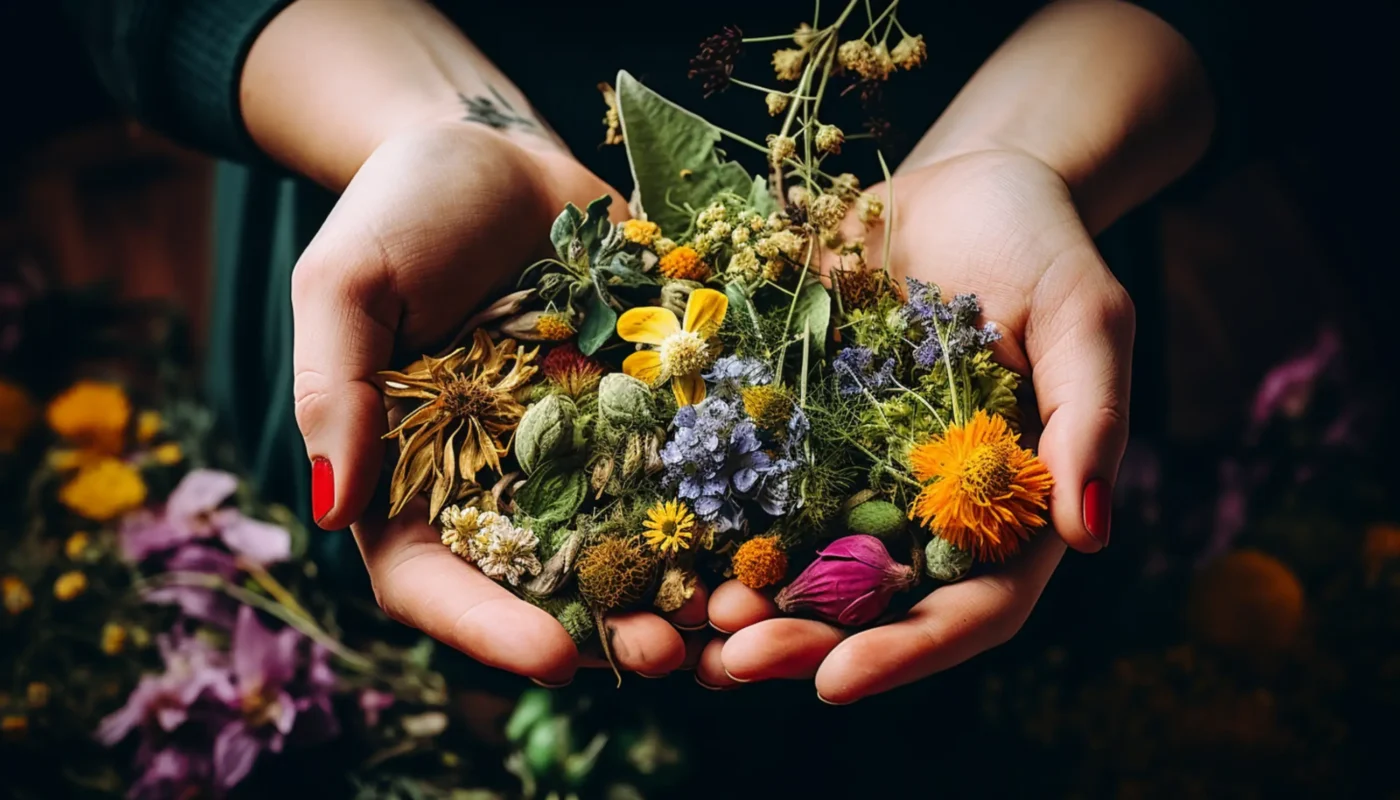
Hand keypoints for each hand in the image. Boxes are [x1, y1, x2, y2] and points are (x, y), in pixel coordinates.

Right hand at [290, 123, 702, 683]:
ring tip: (746, 620)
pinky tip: (782, 535)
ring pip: (632, 547)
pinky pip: (689, 472)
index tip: (551, 660)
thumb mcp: (347, 283)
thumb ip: (332, 389)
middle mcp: (501, 484)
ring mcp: (581, 453)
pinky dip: (732, 511)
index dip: (487, 628)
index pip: (433, 580)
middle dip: (612, 630)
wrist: (496, 152)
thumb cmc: (402, 210)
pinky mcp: (646, 411)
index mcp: (411, 478)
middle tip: (675, 655)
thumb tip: (330, 506)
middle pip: (548, 586)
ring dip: (689, 592)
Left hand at [700, 149, 1133, 699]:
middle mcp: (920, 511)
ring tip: (679, 624)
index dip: (906, 650)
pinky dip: (704, 517)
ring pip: (795, 559)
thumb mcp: (1084, 318)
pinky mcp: (791, 426)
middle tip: (733, 659)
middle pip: (868, 604)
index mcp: (1000, 511)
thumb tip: (1091, 534)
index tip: (835, 682)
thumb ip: (1090, 418)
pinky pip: (744, 480)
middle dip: (801, 640)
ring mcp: (850, 473)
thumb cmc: (1039, 247)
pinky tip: (653, 536)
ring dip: (739, 599)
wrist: (958, 185)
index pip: (967, 607)